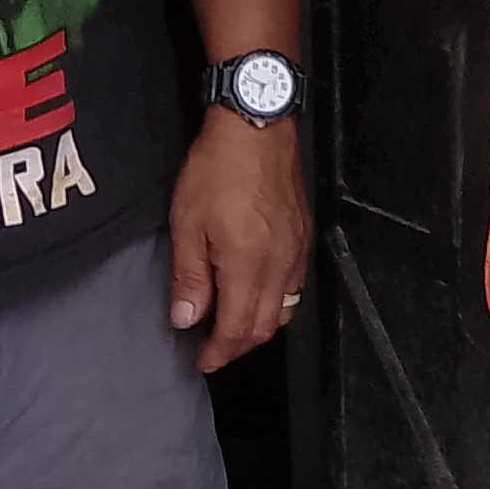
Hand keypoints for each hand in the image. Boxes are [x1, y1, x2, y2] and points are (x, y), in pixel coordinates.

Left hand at [167, 113, 311, 373]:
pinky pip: (294, 287)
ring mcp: (295, 252)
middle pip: (264, 328)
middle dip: (238, 346)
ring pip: (284, 311)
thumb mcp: (187, 222)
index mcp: (247, 265)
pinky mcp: (303, 237)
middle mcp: (278, 265)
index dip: (218, 353)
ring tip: (231, 327)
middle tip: (212, 350)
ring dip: (258, 328)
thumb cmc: (219, 168)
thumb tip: (186, 319)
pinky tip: (256, 295)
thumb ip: (189, 277)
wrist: (256, 126)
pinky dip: (276, 304)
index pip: (236, 329)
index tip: (202, 362)